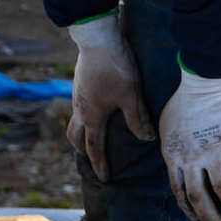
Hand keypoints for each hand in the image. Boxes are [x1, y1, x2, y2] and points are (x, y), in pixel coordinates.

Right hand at [66, 13, 153, 179]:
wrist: (97, 42)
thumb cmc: (116, 70)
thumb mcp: (131, 97)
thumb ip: (137, 119)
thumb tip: (145, 138)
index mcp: (92, 117)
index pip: (95, 147)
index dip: (100, 164)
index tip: (105, 178)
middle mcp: (80, 110)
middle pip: (75, 137)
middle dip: (84, 150)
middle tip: (94, 158)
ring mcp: (77, 97)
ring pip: (75, 121)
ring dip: (82, 133)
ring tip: (93, 136)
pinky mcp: (79, 85)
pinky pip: (79, 108)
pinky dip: (86, 117)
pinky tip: (98, 110)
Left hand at [159, 68, 220, 220]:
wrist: (205, 85)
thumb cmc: (183, 103)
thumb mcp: (166, 130)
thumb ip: (170, 150)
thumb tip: (173, 163)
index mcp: (172, 157)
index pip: (177, 191)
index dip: (187, 207)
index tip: (194, 216)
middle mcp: (191, 160)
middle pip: (199, 196)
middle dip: (208, 215)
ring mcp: (213, 154)